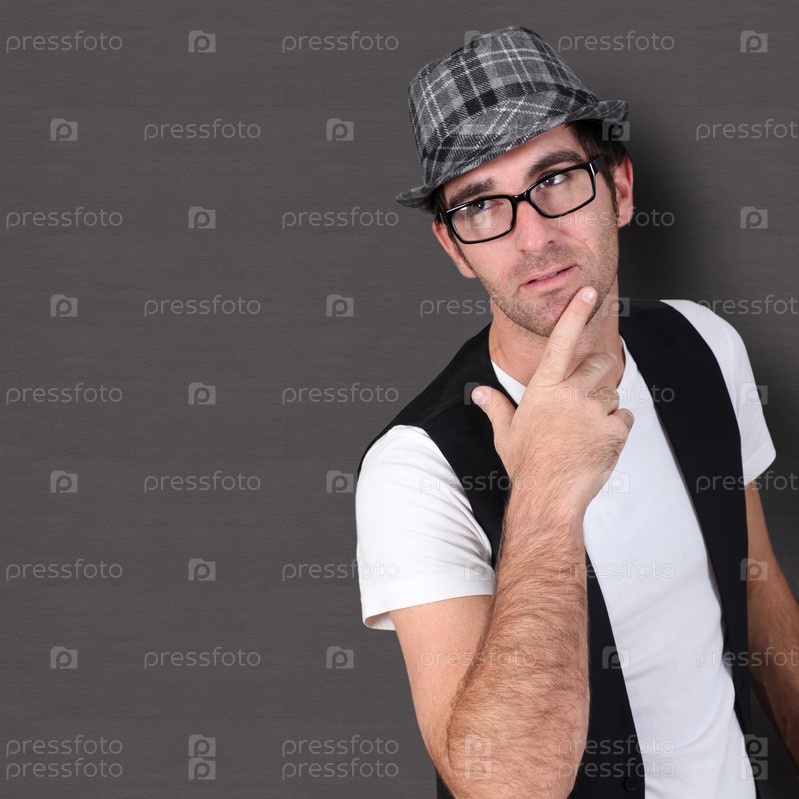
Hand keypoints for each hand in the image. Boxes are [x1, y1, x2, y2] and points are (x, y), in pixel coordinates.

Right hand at [472, 287, 633, 512]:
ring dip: (606, 407)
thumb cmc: (526, 464)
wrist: (548, 495)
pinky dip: (617, 428)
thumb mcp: (506, 433)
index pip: (561, 341)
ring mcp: (595, 411)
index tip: (588, 292)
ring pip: (614, 393)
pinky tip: (599, 442)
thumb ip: (495, 407)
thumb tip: (480, 393)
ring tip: (587, 431)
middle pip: (601, 363)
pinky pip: (625, 418)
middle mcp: (571, 393)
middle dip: (599, 373)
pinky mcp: (615, 430)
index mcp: (544, 389)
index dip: (575, 313)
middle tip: (589, 395)